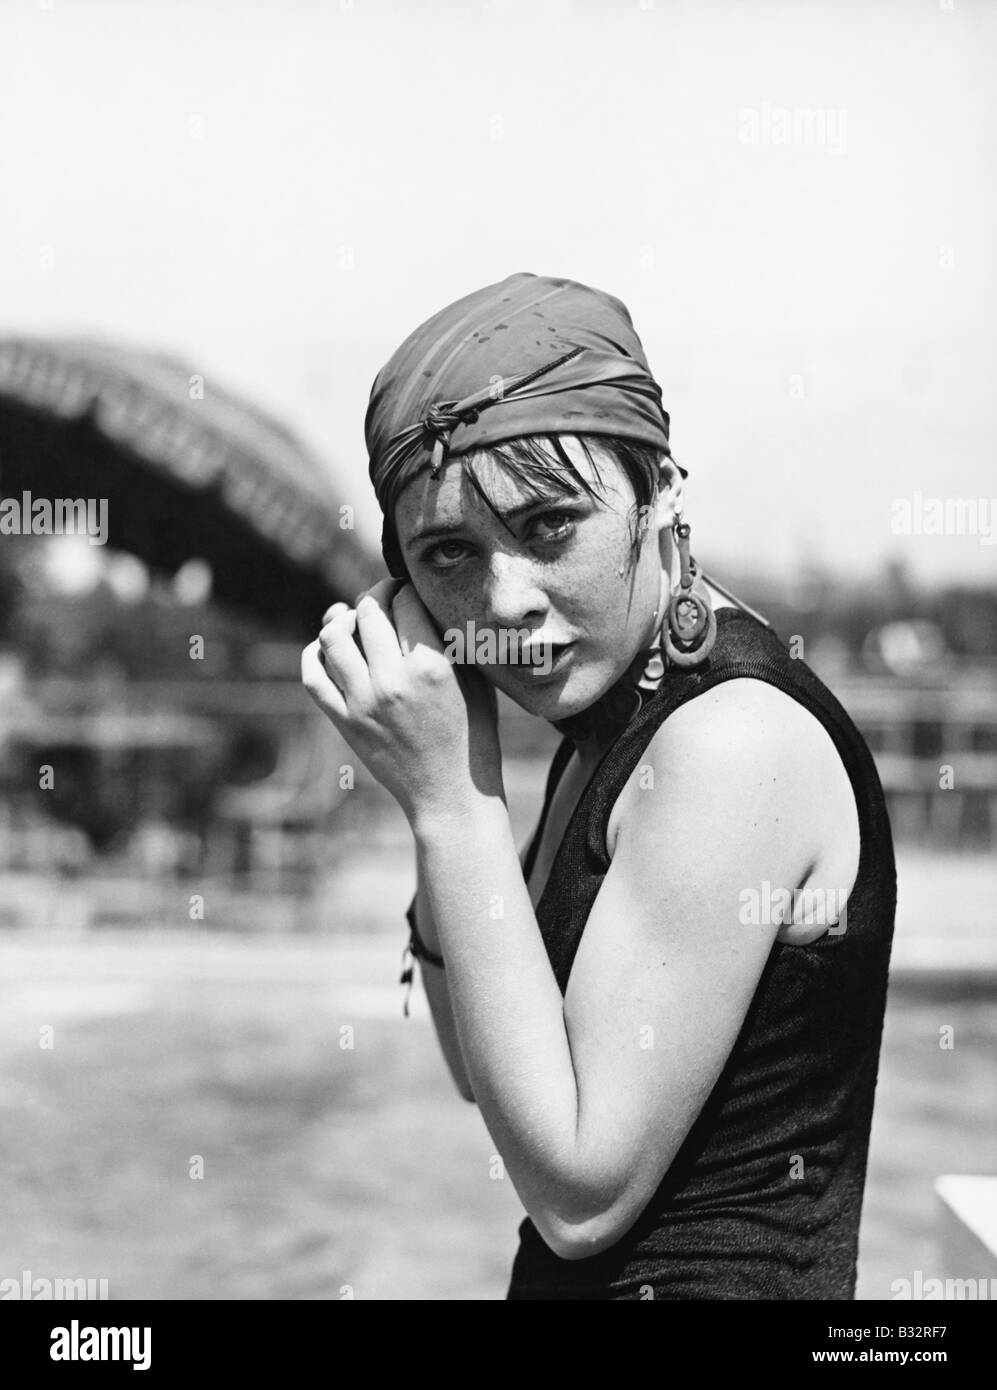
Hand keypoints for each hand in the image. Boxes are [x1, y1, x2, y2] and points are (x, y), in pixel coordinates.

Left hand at [301, 579, 503, 825]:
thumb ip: (450, 641)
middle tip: (385, 597)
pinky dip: (315, 654)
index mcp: (432, 667)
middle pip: (367, 610)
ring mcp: (363, 702)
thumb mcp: (475, 682)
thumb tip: (421, 602)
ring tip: (355, 619)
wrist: (450, 795)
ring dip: (342, 618)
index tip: (411, 590)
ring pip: (333, 636)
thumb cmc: (472, 736)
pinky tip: (329, 648)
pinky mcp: (345, 722)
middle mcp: (392, 681)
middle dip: (376, 594)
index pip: (406, 601)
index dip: (409, 588)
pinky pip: (313, 675)